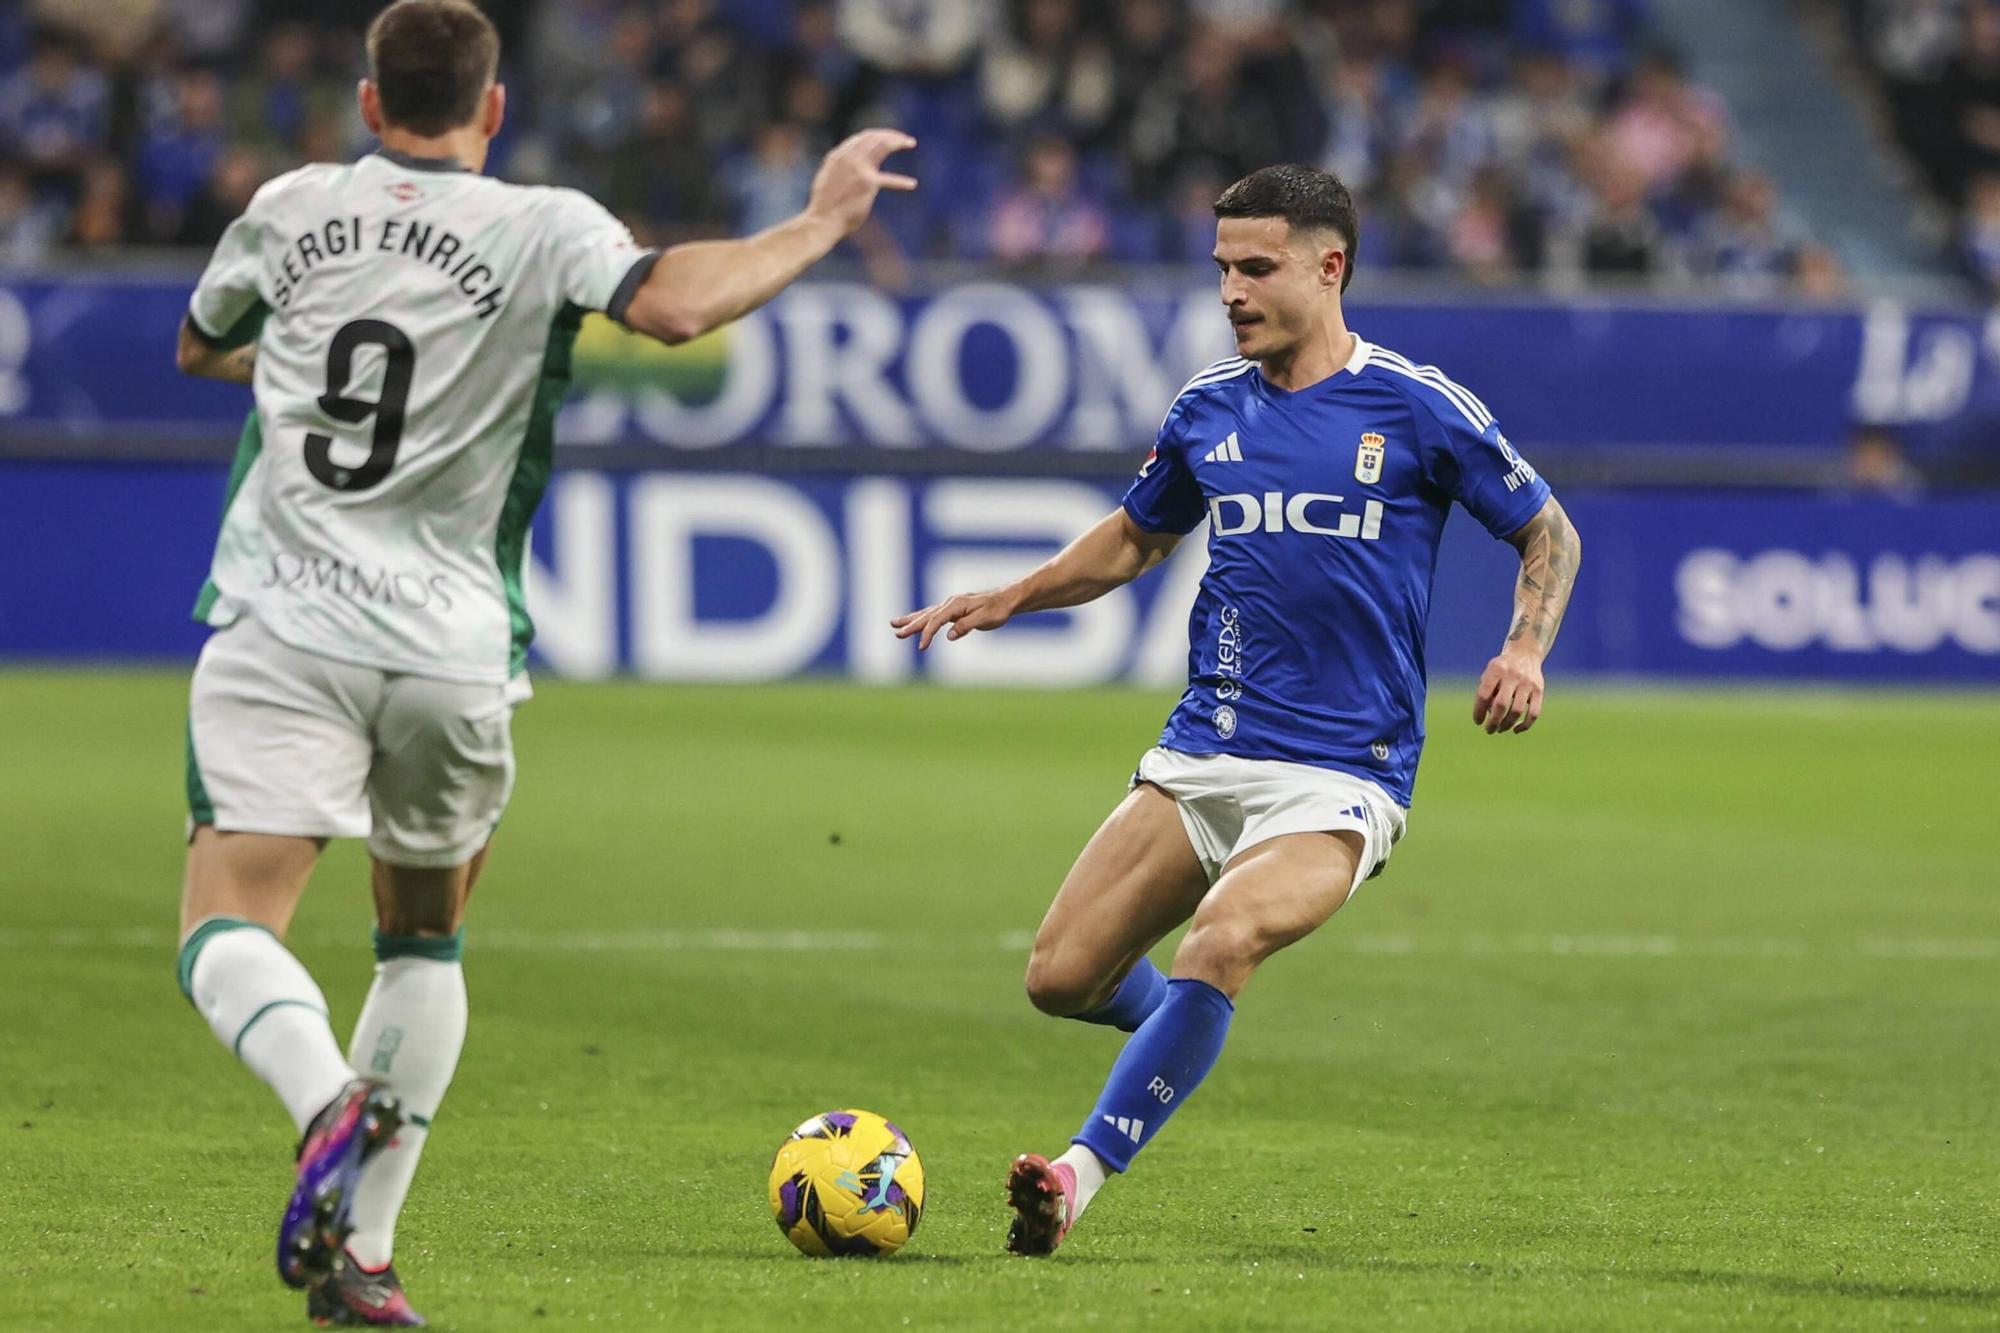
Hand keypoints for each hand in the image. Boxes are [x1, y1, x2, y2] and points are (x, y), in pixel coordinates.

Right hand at [806, 129, 917, 237]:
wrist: (822, 221)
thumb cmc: (824, 207)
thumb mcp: (827, 179)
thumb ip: (839, 169)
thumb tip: (849, 168)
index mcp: (837, 156)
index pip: (860, 138)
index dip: (876, 136)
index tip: (887, 138)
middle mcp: (848, 158)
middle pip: (873, 137)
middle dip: (890, 134)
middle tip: (903, 138)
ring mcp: (859, 168)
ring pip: (883, 145)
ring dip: (898, 141)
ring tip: (910, 142)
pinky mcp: (868, 183)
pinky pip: (889, 180)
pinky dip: (902, 183)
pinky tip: (912, 184)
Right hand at [891, 588, 1018, 650]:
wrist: (1006, 600)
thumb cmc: (998, 609)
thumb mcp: (986, 619)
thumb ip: (966, 626)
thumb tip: (949, 635)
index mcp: (956, 604)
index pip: (937, 620)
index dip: (927, 634)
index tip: (921, 647)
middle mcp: (950, 603)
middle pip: (927, 615)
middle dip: (911, 624)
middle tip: (895, 631)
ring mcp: (950, 605)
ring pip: (927, 614)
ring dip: (911, 620)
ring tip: (894, 624)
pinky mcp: (953, 610)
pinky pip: (933, 615)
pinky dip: (921, 619)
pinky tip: (914, 622)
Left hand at [1473, 648, 1544, 733]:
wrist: (1525, 654)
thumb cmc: (1502, 669)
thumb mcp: (1490, 673)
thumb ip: (1486, 692)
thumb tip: (1487, 715)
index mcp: (1496, 670)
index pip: (1484, 694)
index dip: (1479, 711)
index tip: (1478, 721)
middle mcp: (1513, 675)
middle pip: (1501, 705)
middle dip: (1493, 722)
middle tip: (1489, 730)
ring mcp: (1528, 683)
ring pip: (1517, 711)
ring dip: (1506, 725)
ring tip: (1500, 729)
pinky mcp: (1539, 690)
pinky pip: (1534, 713)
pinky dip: (1525, 725)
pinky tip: (1516, 729)